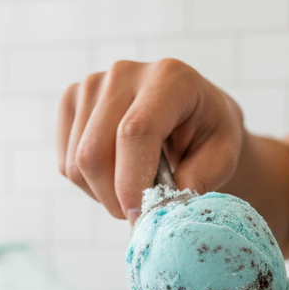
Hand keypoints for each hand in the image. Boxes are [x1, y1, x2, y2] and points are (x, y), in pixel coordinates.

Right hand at [56, 59, 245, 222]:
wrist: (192, 114)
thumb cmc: (209, 135)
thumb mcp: (223, 158)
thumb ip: (197, 181)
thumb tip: (160, 209)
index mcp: (169, 78)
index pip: (134, 132)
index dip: (131, 182)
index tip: (141, 216)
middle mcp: (124, 73)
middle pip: (94, 152)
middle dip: (114, 198)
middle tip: (141, 212)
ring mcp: (93, 84)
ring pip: (76, 164)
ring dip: (103, 194)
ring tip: (134, 187)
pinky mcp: (72, 100)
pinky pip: (65, 164)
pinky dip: (88, 184)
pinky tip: (116, 173)